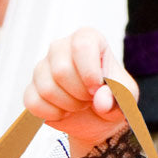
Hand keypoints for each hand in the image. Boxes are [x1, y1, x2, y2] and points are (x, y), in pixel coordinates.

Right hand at [24, 27, 137, 147]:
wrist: (99, 118)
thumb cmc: (113, 98)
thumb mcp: (126, 97)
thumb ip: (118, 96)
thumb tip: (101, 101)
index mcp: (88, 39)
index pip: (82, 46)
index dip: (89, 72)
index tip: (97, 88)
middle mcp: (61, 47)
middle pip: (61, 70)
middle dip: (80, 94)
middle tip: (90, 98)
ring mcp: (43, 67)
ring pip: (47, 89)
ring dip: (68, 106)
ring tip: (80, 104)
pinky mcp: (31, 88)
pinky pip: (34, 103)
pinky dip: (53, 114)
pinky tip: (64, 111)